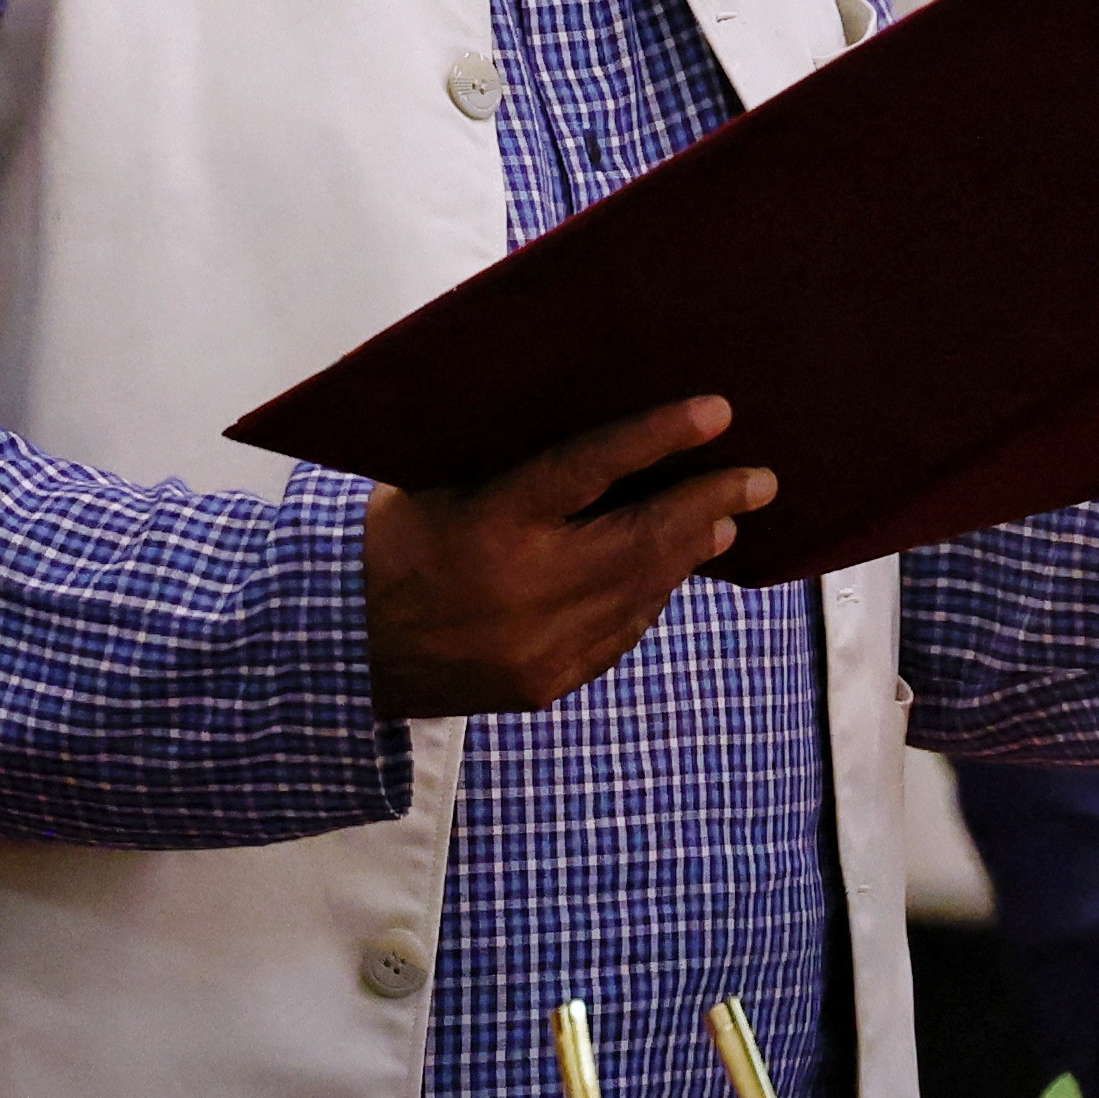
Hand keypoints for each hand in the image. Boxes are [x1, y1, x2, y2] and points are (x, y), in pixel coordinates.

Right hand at [364, 396, 771, 720]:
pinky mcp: (545, 684)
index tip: (718, 413)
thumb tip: (599, 435)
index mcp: (489, 524)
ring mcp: (539, 646)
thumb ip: (510, 463)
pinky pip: (619, 634)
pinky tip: (665, 572)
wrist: (337, 649)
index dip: (660, 438)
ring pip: (642, 591)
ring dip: (688, 552)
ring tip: (725, 520)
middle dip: (710, 504)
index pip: (591, 469)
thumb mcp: (435, 483)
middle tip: (760, 478)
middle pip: (642, 540)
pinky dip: (648, 596)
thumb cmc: (387, 543)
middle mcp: (524, 590)